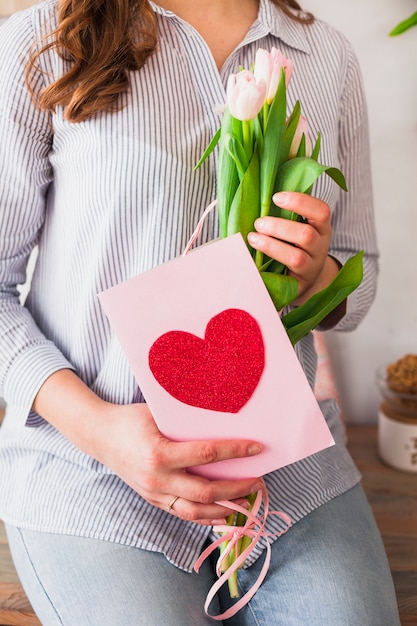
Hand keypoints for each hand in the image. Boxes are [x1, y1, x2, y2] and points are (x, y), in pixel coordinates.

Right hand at [91, 401, 262, 525]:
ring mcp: (154, 494)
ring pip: (196, 511)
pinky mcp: (153, 500)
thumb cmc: (130, 419)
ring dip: (226, 508)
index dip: (234, 452)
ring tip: (248, 500)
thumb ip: (186, 420)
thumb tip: (222, 418)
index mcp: (159, 453)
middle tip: (260, 480)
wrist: (99, 436)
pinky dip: (206, 516)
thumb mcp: (158, 413)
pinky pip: (183, 514)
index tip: (256, 448)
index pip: (205, 455)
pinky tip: (224, 512)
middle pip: (206, 490)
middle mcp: (157, 479)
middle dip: (237, 487)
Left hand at [247, 191, 339, 304]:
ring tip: (253, 238)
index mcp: (321, 228)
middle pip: (306, 235)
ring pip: (296, 257)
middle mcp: (320, 247)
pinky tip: (254, 259)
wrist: (306, 280)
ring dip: (271, 246)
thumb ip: (286, 216)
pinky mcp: (300, 285)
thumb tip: (258, 199)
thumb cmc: (296, 247)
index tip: (276, 197)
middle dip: (279, 227)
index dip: (300, 202)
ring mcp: (311, 268)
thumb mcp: (298, 229)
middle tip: (258, 223)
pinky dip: (269, 267)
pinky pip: (285, 278)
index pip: (321, 211)